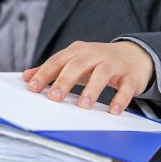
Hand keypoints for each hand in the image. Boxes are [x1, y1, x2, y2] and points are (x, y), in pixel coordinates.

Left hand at [22, 40, 152, 114]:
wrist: (134, 55)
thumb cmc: (97, 62)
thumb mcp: (74, 62)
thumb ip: (51, 69)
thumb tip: (26, 77)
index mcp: (78, 51)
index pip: (58, 60)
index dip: (45, 74)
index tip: (32, 87)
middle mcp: (95, 54)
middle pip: (78, 65)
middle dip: (64, 81)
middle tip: (54, 97)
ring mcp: (114, 64)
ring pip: (102, 73)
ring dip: (92, 89)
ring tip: (83, 106)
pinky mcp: (130, 76)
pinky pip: (126, 86)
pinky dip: (121, 98)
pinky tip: (113, 110)